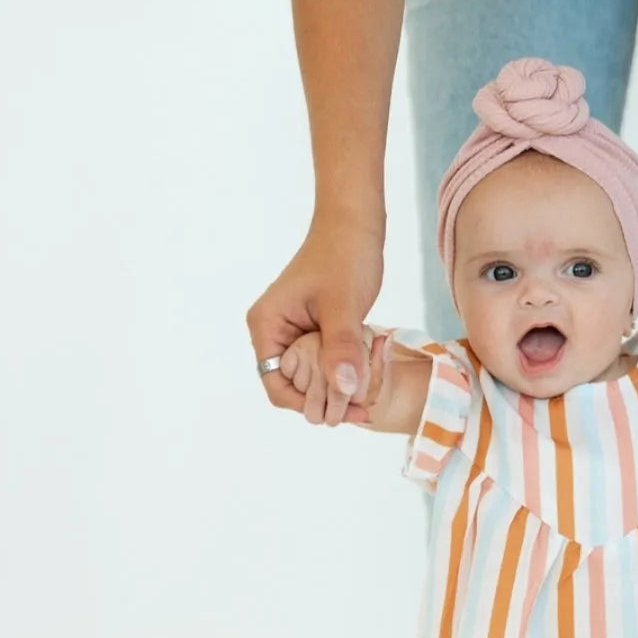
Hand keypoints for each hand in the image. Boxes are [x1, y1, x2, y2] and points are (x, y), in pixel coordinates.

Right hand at [246, 213, 383, 425]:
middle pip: (295, 387)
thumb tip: (343, 390)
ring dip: (339, 387)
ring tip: (370, 389)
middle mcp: (274, 334)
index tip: (344, 411)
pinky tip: (369, 374)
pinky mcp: (314, 332)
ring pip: (313, 379)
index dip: (306, 404)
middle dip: (327, 399)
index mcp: (267, 326)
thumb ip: (341, 346)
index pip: (276, 386)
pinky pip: (326, 365)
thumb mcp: (343, 304)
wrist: (354, 226)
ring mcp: (294, 334)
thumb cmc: (343, 256)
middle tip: (364, 403)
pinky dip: (345, 372)